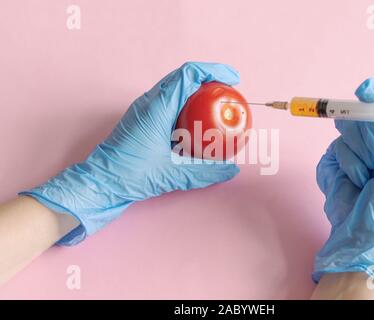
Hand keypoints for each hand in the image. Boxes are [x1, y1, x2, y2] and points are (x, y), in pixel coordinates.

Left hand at [20, 62, 240, 245]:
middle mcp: (149, 103)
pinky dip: (187, 106)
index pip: (188, 75)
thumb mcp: (172, 174)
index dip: (213, 71)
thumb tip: (230, 170)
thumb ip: (204, 172)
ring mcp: (144, 110)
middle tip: (228, 94)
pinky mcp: (143, 119)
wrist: (100, 183)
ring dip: (197, 92)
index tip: (233, 79)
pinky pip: (169, 103)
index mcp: (156, 108)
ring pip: (175, 89)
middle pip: (183, 78)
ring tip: (216, 106)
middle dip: (209, 81)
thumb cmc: (129, 176)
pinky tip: (197, 123)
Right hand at [314, 78, 373, 297]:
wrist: (367, 232)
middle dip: (373, 136)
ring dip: (360, 155)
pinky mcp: (336, 157)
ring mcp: (357, 146)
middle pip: (367, 110)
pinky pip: (336, 147)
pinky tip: (355, 181)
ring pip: (348, 127)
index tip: (368, 94)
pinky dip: (347, 166)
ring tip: (370, 175)